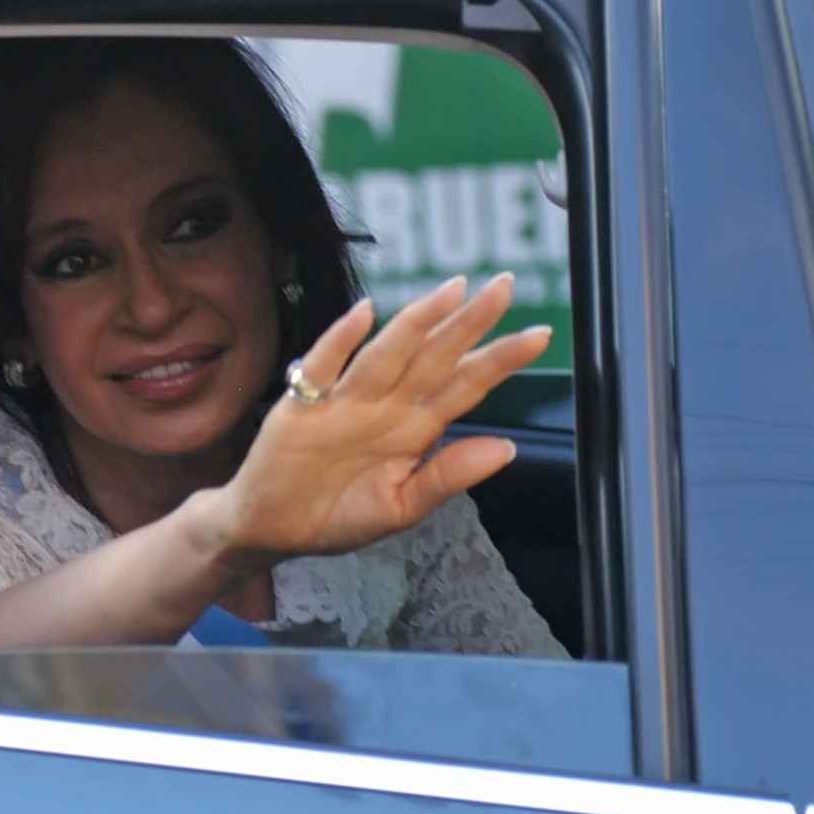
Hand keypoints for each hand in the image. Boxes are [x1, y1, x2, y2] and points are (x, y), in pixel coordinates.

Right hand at [198, 273, 550, 570]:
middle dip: (470, 323)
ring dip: (419, 322)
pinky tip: (363, 314)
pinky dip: (341, 341)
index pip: (466, 386)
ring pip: (389, 354)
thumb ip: (448, 477)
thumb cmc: (336, 515)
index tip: (541, 334)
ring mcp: (345, 400)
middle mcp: (386, 405)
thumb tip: (507, 448)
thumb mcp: (400, 508)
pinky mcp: (303, 404)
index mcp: (415, 429)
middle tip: (505, 285)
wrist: (273, 528)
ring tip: (452, 292)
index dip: (501, 359)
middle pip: (435, 357)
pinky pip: (325, 367)